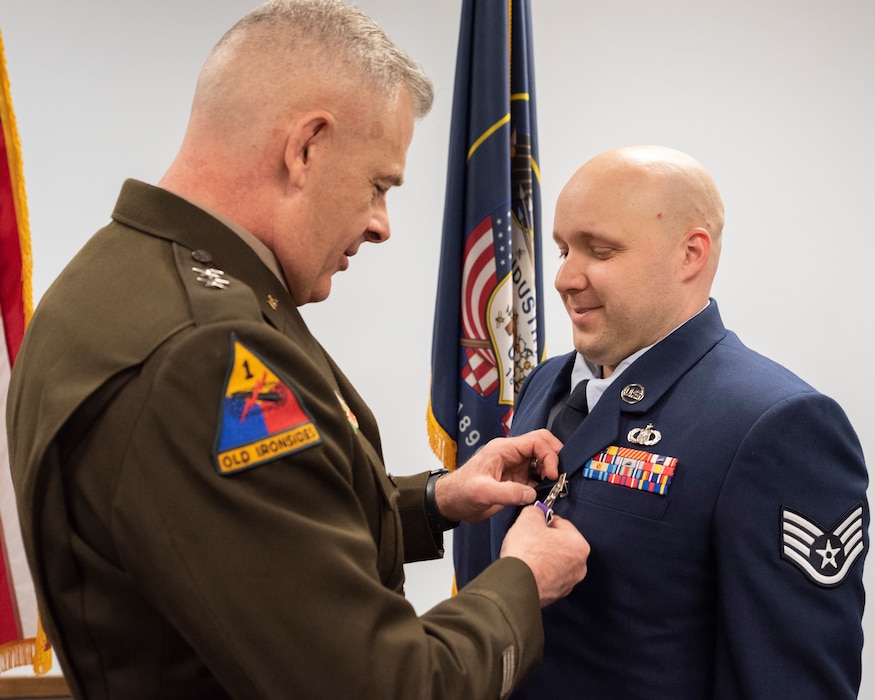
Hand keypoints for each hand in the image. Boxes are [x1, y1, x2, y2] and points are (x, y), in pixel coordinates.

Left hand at [434, 429, 561, 522]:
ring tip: (553, 486)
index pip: (536, 440)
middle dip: (554, 458)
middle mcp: (511, 454)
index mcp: (503, 449)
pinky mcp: (515, 479)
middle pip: (542, 445)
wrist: (450, 503)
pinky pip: (536, 475)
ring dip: (550, 470)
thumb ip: (508, 493)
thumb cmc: (460, 492)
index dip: (549, 455)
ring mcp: (514, 466)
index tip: (552, 474)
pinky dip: (544, 482)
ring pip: (541, 460)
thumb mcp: (482, 492)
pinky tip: (545, 492)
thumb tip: (531, 494)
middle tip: (558, 478)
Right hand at [500, 505, 588, 606]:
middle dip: (545, 540)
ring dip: (542, 557)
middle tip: (529, 538)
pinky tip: (527, 568)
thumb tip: (535, 512)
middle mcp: (579, 566)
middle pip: (560, 544)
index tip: (535, 522)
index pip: (562, 523)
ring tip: (526, 554)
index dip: (545, 520)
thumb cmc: (526, 555)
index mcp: (579, 545)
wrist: (516, 585)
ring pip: (555, 562)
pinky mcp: (555, 594)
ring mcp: (568, 583)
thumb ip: (535, 511)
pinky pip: (548, 577)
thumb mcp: (528, 518)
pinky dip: (539, 572)